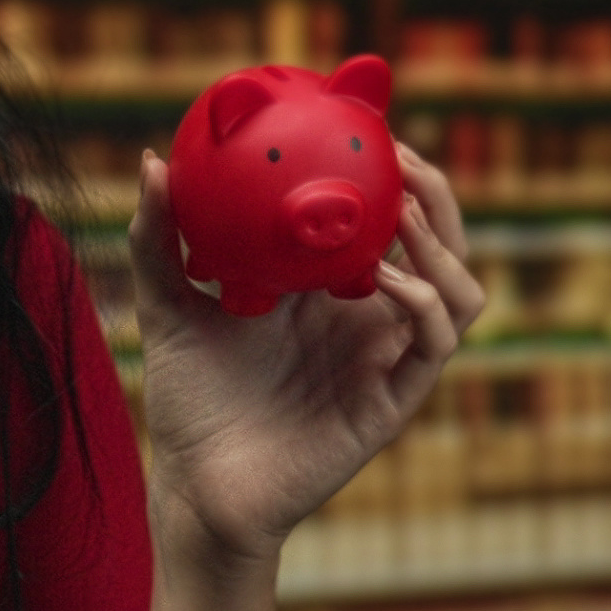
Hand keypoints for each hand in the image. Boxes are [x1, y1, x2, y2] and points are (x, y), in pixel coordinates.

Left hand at [128, 141, 484, 570]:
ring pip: (458, 287)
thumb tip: (152, 161)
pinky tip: (389, 279)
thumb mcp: (168, 306)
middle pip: (438, 242)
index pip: (382, 218)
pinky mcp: (393, 401)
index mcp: (329, 290)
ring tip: (404, 208)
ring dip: (444, 242)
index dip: (392, 171)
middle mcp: (368, 318)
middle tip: (398, 154)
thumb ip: (159, 240)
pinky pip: (434, 342)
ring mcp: (385, 358)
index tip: (369, 122)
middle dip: (434, 192)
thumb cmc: (188, 401)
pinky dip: (424, 302)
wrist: (196, 488)